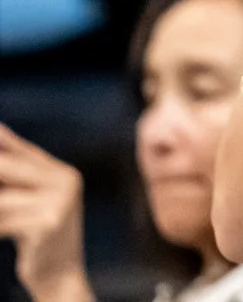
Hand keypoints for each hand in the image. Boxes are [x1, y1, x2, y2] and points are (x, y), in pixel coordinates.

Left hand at [0, 124, 90, 301]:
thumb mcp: (34, 202)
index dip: (0, 141)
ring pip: (2, 199)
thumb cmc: (38, 238)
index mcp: (63, 174)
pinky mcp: (48, 224)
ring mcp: (60, 203)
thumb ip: (19, 176)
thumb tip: (0, 134)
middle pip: (10, 167)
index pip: (21, 151)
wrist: (60, 276)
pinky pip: (4, 221)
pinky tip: (0, 231)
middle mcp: (66, 182)